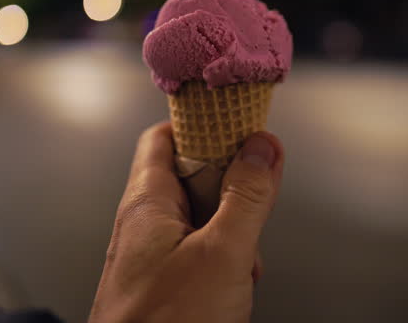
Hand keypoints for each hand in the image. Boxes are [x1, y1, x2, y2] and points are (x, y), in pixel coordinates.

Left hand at [88, 121, 284, 322]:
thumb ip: (246, 197)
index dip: (202, 124)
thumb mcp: (222, 254)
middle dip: (230, 183)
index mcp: (146, 204)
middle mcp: (144, 225)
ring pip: (200, 216)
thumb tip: (262, 147)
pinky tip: (238, 280)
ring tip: (246, 253)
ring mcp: (152, 256)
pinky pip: (198, 252)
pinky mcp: (164, 284)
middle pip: (189, 175)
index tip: (240, 123)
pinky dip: (224, 256)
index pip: (164, 137)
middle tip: (257, 195)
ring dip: (232, 226)